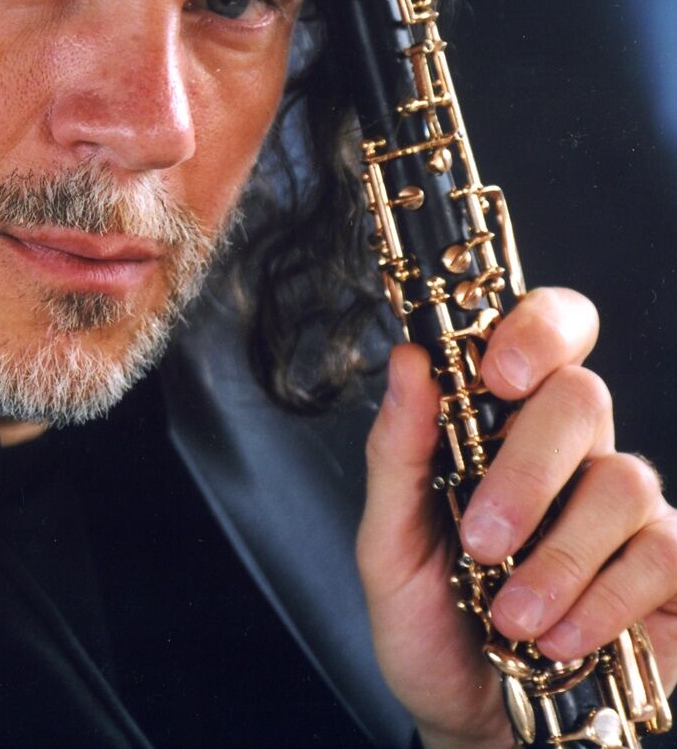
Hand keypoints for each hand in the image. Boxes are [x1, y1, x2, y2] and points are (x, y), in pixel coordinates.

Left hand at [356, 286, 676, 748]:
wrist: (471, 720)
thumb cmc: (430, 622)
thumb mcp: (388, 543)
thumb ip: (397, 453)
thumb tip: (408, 360)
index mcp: (500, 424)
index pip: (545, 332)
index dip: (537, 329)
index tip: (499, 372)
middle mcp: (572, 455)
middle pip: (584, 398)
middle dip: (527, 472)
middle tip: (482, 540)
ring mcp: (625, 512)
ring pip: (626, 481)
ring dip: (559, 558)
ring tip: (509, 616)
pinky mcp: (669, 574)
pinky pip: (664, 554)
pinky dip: (603, 601)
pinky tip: (559, 637)